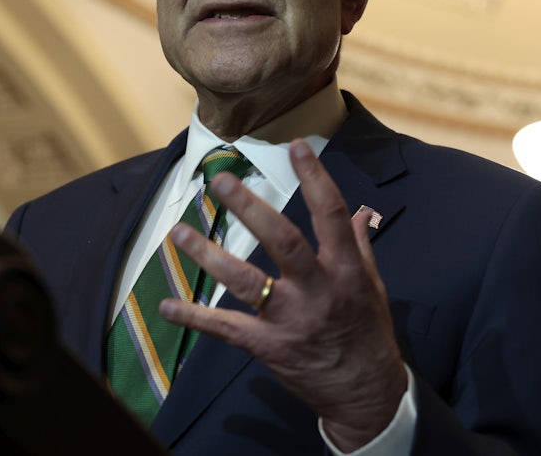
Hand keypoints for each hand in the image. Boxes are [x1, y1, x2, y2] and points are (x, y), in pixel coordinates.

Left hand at [159, 139, 406, 451]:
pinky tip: (167, 304)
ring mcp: (290, 319)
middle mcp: (318, 290)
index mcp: (346, 270)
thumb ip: (360, 247)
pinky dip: (194, 317)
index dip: (315, 179)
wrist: (366, 394)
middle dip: (251, 209)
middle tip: (222, 181)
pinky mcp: (268, 346)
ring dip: (209, 255)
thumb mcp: (373, 287)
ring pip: (245, 281)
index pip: (331, 215)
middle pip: (283, 241)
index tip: (296, 147)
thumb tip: (361, 212)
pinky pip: (226, 329)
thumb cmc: (368, 334)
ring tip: (179, 232)